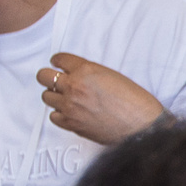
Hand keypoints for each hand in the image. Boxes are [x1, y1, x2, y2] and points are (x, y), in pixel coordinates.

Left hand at [38, 53, 166, 144]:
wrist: (141, 126)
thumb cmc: (135, 102)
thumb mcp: (112, 76)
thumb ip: (90, 73)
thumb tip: (77, 76)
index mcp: (86, 70)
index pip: (59, 59)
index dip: (58, 61)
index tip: (58, 64)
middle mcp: (74, 87)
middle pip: (43, 76)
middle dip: (48, 76)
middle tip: (56, 80)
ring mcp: (70, 107)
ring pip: (46, 96)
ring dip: (54, 95)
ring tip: (65, 98)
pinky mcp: (71, 124)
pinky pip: (53, 116)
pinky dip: (59, 113)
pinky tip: (69, 112)